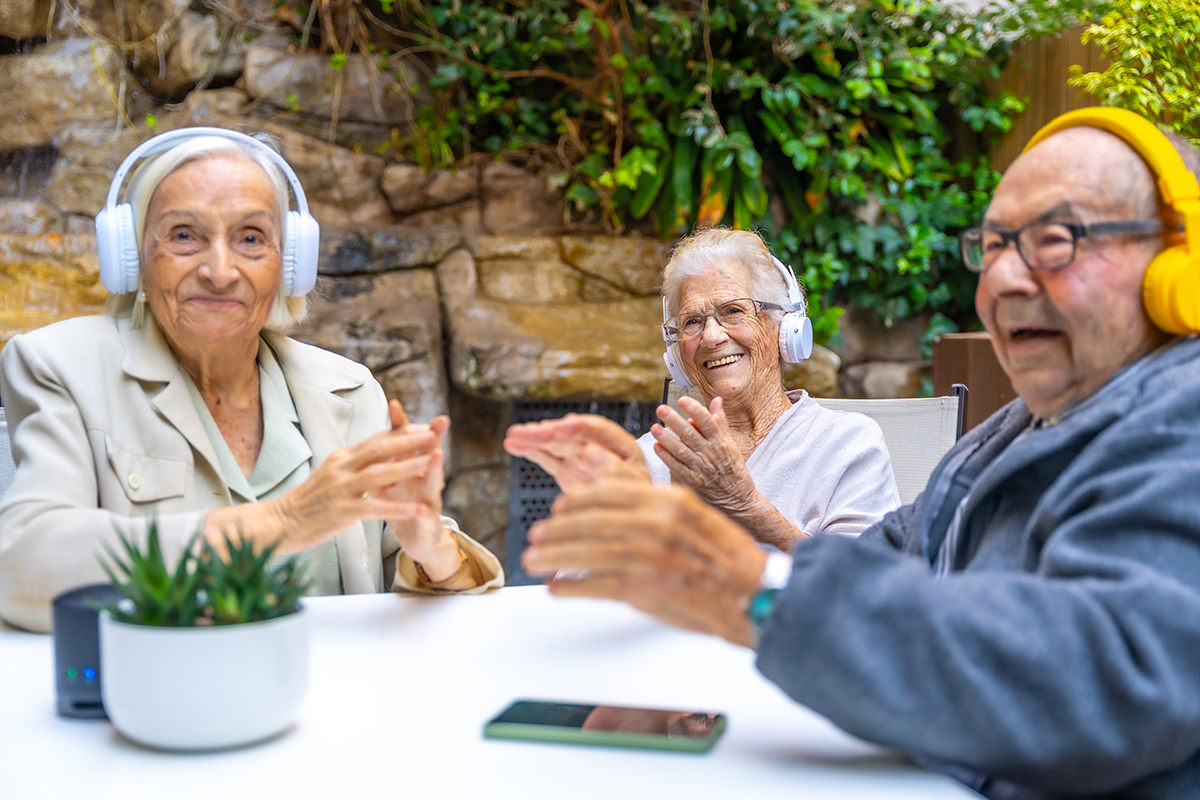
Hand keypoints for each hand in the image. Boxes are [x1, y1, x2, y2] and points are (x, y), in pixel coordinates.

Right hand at [207, 400, 444, 554]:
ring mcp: (341, 489)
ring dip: (407, 467)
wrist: (279, 523)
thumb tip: (380, 454)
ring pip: (380, 474)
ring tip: (432, 463)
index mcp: (341, 457)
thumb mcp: (332, 474)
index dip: (402, 432)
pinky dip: (398, 507)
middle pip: (380, 448)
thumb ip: (356, 464)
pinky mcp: (341, 511)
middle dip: (409, 440)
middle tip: (434, 433)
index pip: (376, 439)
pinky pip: (375, 507)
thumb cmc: (309, 501)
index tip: (426, 427)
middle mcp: (341, 467)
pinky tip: (418, 509)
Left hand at [379, 400, 462, 579]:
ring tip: (438, 453)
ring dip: (436, 467)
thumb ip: (383, 462)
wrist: (418, 540)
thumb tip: (370, 439)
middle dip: (434, 436)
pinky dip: (425, 510)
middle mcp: (424, 478)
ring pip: (433, 481)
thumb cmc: (404, 507)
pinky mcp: (428, 521)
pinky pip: (426, 514)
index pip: (404, 441)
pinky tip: (427, 505)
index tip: (393, 404)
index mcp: (410, 466)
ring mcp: (429, 498)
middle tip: (440, 419)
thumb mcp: (390, 482)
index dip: (400, 424)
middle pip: (429, 453)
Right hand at [504, 414, 649, 491]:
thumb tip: (589, 452)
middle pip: (570, 435)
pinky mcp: (569, 471)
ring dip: (533, 439)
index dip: (577, 427)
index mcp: (622, 446)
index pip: (597, 430)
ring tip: (512, 436)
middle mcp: (599, 447)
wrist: (640, 522)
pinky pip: (548, 458)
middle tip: (524, 433)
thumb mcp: (637, 488)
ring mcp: (582, 458)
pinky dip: (531, 452)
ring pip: (555, 445)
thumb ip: (615, 472)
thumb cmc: (644, 502)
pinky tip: (513, 444)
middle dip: (547, 433)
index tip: (558, 426)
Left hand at [522, 479, 766, 646]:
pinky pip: (595, 585)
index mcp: (668, 500)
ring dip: (553, 557)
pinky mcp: (644, 590)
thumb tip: (614, 503)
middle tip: (535, 536)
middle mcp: (655, 523)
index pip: (607, 491)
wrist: (754, 595)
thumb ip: (655, 507)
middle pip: (589, 521)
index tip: (558, 508)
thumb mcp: (695, 515)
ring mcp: (648, 556)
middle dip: (555, 530)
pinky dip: (571, 587)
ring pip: (585, 552)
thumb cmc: (727, 559)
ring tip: (533, 560)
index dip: (577, 500)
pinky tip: (556, 588)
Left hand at [652, 396, 760, 516]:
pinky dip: (667, 457)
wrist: (739, 500)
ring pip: (681, 450)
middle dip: (674, 420)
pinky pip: (677, 467)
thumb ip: (721, 422)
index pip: (707, 422)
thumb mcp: (732, 444)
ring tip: (654, 427)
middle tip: (661, 409)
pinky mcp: (693, 481)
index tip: (683, 400)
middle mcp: (710, 454)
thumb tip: (717, 400)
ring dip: (666, 438)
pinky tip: (657, 447)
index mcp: (720, 442)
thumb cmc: (734, 470)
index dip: (695, 410)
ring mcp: (701, 468)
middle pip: (690, 434)